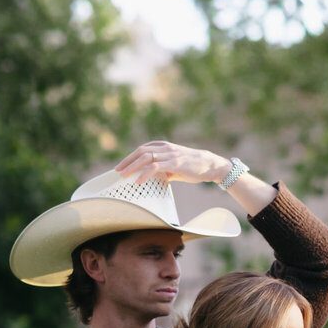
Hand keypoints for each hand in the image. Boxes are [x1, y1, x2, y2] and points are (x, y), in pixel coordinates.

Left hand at [110, 139, 229, 187]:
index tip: (122, 165)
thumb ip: (165, 169)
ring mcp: (170, 155)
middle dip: (127, 161)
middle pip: (141, 151)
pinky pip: (155, 168)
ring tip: (123, 176)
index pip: (143, 148)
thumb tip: (156, 178)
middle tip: (117, 170)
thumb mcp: (176, 166)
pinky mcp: (174, 163)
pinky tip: (138, 181)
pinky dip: (145, 174)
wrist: (210, 165)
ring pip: (145, 158)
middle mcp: (166, 148)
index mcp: (165, 146)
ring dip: (132, 167)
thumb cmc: (194, 167)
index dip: (131, 156)